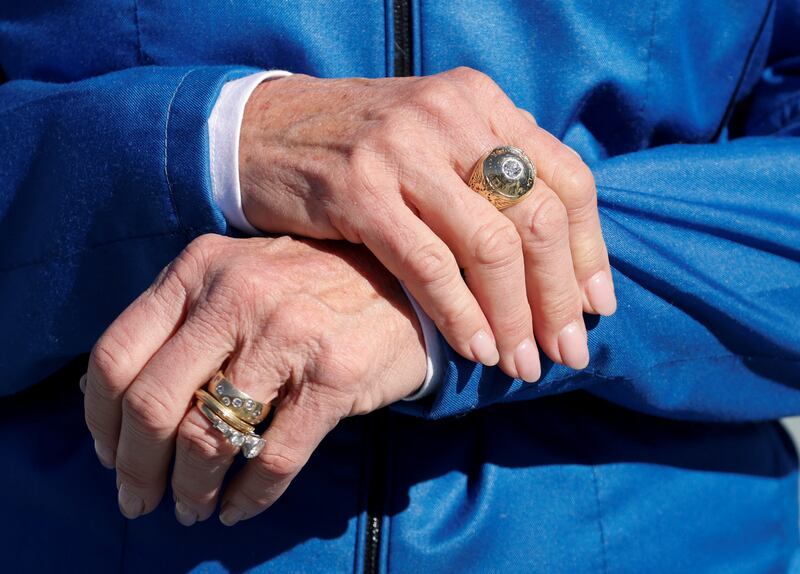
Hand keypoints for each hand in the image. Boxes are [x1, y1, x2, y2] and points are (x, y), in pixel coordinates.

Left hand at [83, 234, 426, 525]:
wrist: (404, 284)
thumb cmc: (309, 289)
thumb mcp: (237, 278)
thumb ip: (181, 319)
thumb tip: (109, 398)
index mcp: (200, 268)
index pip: (115, 354)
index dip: (100, 420)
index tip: (111, 455)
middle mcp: (237, 295)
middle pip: (152, 404)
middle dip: (137, 469)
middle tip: (140, 500)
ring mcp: (287, 334)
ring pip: (208, 438)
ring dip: (191, 490)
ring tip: (193, 508)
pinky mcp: (332, 376)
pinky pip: (272, 459)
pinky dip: (249, 497)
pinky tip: (240, 508)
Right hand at [240, 67, 615, 380]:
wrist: (262, 129)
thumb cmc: (359, 147)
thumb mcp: (434, 138)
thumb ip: (490, 172)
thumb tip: (558, 249)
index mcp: (480, 101)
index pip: (567, 179)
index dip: (589, 251)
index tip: (598, 307)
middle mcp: (449, 116)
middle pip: (537, 218)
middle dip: (561, 297)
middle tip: (567, 350)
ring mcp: (403, 150)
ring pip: (491, 247)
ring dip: (515, 318)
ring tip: (522, 363)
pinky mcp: (358, 190)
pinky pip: (430, 265)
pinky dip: (461, 315)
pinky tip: (475, 349)